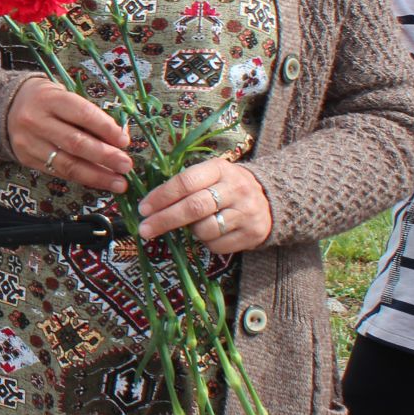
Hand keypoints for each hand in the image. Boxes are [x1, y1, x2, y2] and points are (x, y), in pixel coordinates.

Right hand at [5, 77, 134, 192]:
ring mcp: (29, 142)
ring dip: (97, 175)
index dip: (105, 129)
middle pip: (75, 142)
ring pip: (67, 164)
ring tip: (118, 182)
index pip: (82, 114)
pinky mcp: (27, 159)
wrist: (5, 107)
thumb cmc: (46, 100)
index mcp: (49, 99)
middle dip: (105, 156)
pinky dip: (82, 178)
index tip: (124, 142)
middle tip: (126, 165)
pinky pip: (58, 172)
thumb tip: (118, 139)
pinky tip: (99, 182)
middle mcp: (36, 120)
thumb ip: (88, 115)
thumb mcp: (64, 95)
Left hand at [137, 157, 273, 252]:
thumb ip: (185, 185)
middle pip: (193, 207)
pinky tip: (212, 233)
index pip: (186, 182)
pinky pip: (217, 246)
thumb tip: (151, 205)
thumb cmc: (226, 187)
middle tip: (145, 229)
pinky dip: (206, 243)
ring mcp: (246, 212)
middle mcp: (236, 189)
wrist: (270, 200)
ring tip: (194, 225)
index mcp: (220, 169)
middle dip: (165, 220)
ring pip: (205, 229)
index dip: (161, 196)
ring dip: (191, 231)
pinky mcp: (252, 234)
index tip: (143, 209)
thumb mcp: (210, 175)